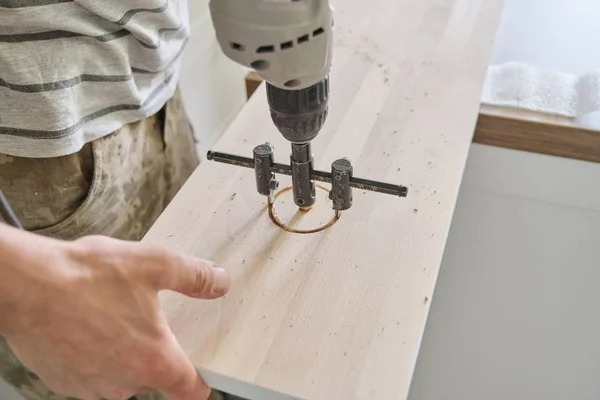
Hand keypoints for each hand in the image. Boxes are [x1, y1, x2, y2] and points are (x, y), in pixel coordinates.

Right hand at [0, 229, 229, 399]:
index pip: (190, 390)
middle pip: (154, 376)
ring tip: (110, 315)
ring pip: (121, 375)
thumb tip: (219, 282)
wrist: (25, 284)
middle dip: (154, 351)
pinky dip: (94, 354)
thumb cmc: (86, 277)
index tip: (200, 369)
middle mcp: (123, 383)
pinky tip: (86, 323)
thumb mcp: (154, 264)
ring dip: (121, 352)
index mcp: (153, 360)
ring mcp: (91, 386)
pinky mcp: (63, 381)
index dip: (199, 381)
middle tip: (146, 318)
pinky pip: (92, 373)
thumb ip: (194, 277)